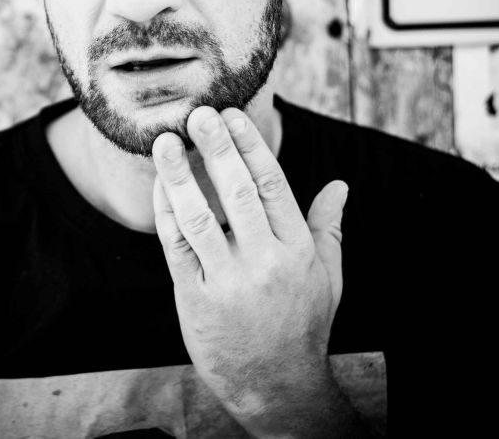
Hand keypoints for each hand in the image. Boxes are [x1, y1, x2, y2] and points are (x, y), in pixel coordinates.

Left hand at [151, 106, 351, 435]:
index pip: (271, 185)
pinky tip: (159, 186)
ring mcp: (229, 281)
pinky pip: (176, 248)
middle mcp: (265, 262)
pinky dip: (165, 213)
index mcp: (297, 249)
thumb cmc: (302, 324)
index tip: (233, 115)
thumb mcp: (327, 276)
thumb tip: (340, 185)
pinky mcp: (197, 298)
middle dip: (216, 149)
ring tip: (163, 141)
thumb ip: (327, 227)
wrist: (275, 384)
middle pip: (236, 194)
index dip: (251, 146)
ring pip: (200, 218)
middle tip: (198, 114)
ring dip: (179, 176)